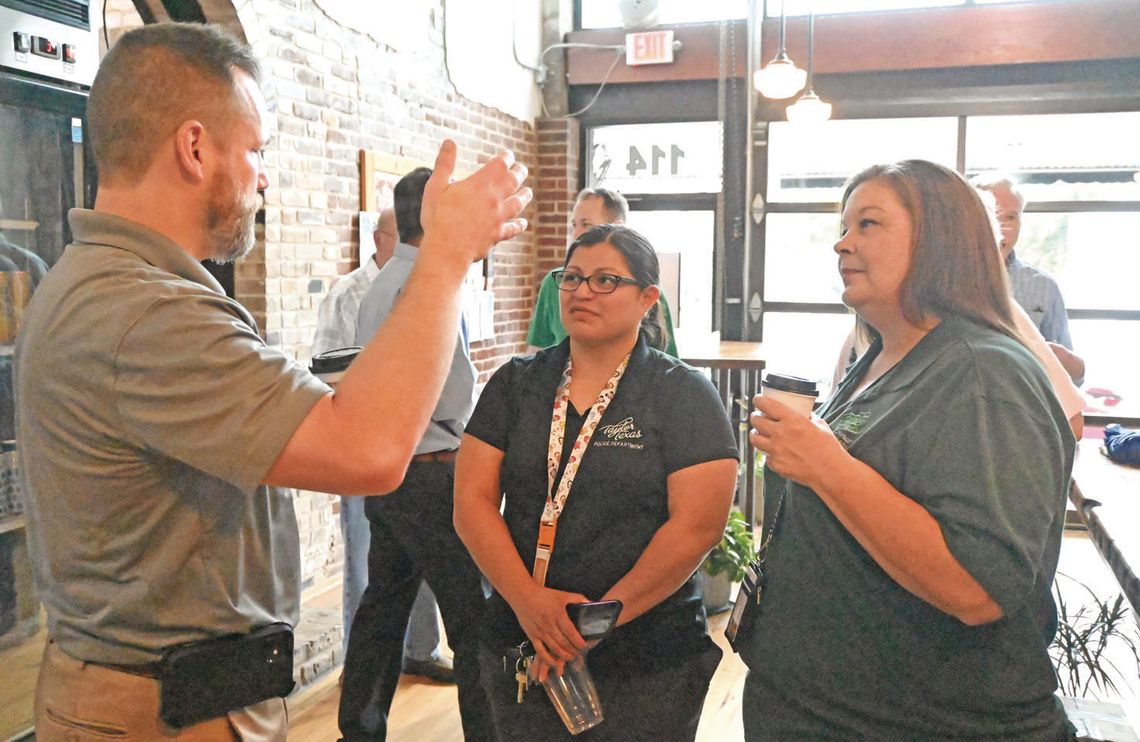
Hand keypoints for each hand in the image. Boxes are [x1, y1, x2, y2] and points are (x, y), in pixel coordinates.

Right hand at [420, 140, 531, 265]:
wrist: (447, 249)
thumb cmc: (438, 219)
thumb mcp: (435, 187)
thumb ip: (444, 163)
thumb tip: (449, 142)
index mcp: (479, 185)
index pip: (500, 165)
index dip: (506, 158)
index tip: (508, 155)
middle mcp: (493, 199)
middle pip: (513, 181)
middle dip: (519, 172)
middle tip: (522, 168)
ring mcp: (498, 218)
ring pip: (518, 203)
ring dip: (524, 196)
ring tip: (528, 192)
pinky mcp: (497, 235)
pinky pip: (513, 228)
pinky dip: (519, 225)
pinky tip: (523, 223)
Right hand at [512, 586, 587, 673]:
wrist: (523, 596)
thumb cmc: (543, 595)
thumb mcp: (562, 595)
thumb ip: (577, 599)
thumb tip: (591, 603)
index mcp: (558, 615)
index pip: (571, 632)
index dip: (578, 641)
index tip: (584, 646)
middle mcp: (549, 625)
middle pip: (564, 643)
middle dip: (573, 650)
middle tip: (580, 653)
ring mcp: (540, 632)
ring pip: (554, 648)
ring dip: (564, 656)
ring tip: (571, 658)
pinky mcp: (532, 636)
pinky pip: (541, 651)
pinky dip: (549, 659)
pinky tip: (555, 663)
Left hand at [749, 394, 845, 488]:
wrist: (830, 471)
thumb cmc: (828, 449)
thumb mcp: (819, 425)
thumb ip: (807, 417)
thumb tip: (803, 412)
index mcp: (792, 420)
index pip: (766, 405)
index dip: (759, 400)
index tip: (758, 400)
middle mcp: (780, 433)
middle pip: (756, 420)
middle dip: (755, 417)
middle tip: (758, 417)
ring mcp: (776, 450)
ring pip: (755, 438)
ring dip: (756, 434)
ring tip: (759, 434)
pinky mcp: (776, 464)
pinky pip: (766, 456)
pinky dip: (769, 453)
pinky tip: (775, 452)